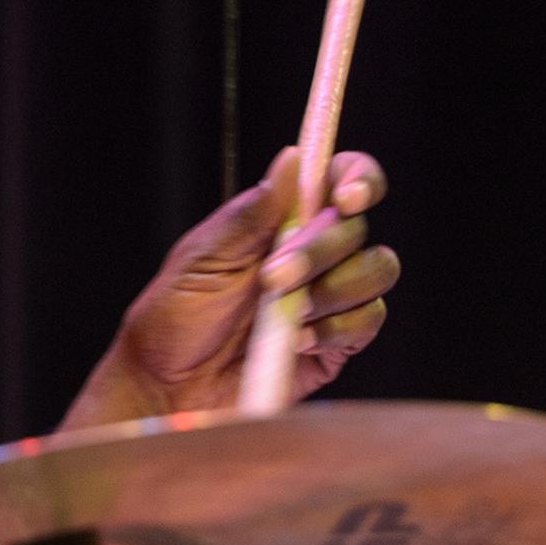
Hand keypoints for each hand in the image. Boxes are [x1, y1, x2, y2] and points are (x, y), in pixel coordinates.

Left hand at [61, 147, 397, 428]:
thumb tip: (294, 158)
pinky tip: (296, 340)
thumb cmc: (175, 317)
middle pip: (357, 228)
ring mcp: (329, 297)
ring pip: (376, 270)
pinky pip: (367, 321)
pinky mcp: (337, 341)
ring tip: (283, 311)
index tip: (344, 198)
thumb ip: (250, 214)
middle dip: (320, 249)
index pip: (339, 181)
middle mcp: (313, 254)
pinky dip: (334, 328)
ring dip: (331, 289)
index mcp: (281, 221)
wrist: (169, 386)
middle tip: (273, 276)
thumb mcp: (203, 258)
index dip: (357, 179)